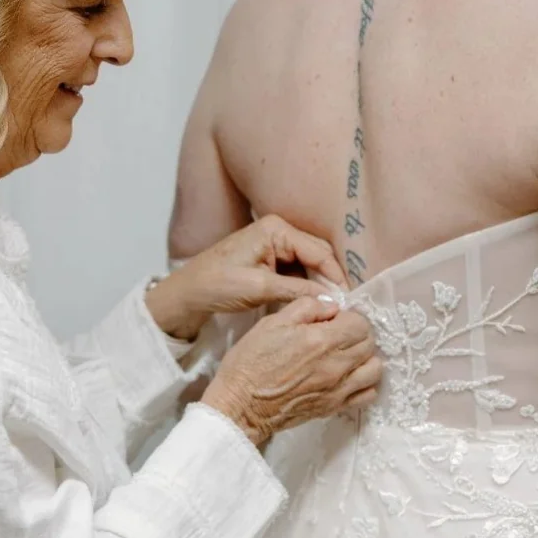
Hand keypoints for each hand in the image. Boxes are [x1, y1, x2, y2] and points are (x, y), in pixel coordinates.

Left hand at [145, 215, 347, 341]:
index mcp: (276, 229)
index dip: (335, 276)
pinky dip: (306, 287)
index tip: (349, 300)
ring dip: (319, 285)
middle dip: (330, 280)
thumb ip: (298, 291)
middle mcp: (278, 231)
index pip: (319, 251)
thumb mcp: (260, 288)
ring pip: (309, 265)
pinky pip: (297, 271)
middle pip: (317, 255)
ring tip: (333, 308)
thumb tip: (331, 300)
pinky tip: (314, 304)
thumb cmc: (217, 284)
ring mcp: (274, 244)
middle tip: (345, 307)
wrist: (188, 293)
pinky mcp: (270, 259)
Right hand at [203, 297, 381, 446]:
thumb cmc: (251, 361)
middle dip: (358, 333)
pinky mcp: (334, 407)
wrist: (240, 406)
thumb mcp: (272, 322)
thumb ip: (306, 308)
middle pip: (370, 343)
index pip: (360, 323)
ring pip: (375, 369)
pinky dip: (365, 383)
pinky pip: (367, 394)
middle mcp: (337, 365)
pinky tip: (349, 376)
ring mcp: (338, 389)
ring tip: (346, 354)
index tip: (335, 319)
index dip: (350, 316)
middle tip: (339, 333)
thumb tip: (331, 306)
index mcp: (322, 341)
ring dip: (366, 357)